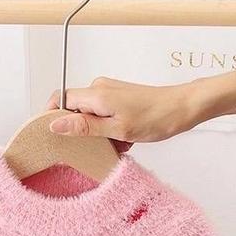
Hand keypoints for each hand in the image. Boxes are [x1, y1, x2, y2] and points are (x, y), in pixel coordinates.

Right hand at [45, 77, 215, 144]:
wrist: (183, 109)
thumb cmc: (156, 117)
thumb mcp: (117, 129)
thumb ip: (84, 127)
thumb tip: (56, 124)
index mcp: (96, 94)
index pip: (60, 99)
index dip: (52, 116)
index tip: (54, 135)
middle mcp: (100, 90)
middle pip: (74, 110)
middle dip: (81, 131)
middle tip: (93, 146)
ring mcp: (110, 94)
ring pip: (90, 116)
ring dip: (99, 134)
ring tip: (116, 144)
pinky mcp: (119, 100)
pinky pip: (104, 117)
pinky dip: (110, 131)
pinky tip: (124, 140)